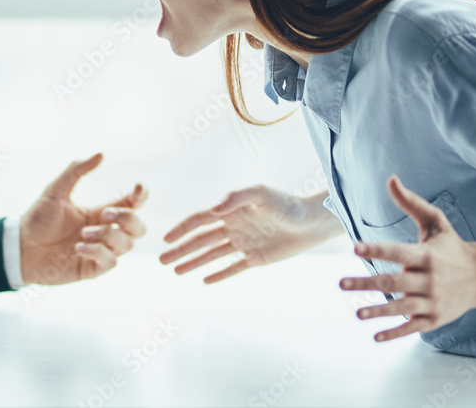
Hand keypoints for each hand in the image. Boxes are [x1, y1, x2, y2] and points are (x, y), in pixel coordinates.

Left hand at [19, 153, 147, 284]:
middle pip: (138, 227)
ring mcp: (101, 251)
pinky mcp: (93, 268)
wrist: (21, 247)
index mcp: (100, 212)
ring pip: (127, 244)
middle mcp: (105, 232)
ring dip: (108, 235)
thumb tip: (101, 154)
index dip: (141, 196)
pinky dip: (98, 252)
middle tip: (105, 214)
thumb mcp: (56, 190)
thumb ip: (76, 171)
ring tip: (83, 233)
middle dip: (128, 219)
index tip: (138, 188)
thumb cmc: (38, 219)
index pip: (131, 204)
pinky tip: (78, 247)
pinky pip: (111, 262)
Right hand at [160, 185, 341, 282]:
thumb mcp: (262, 194)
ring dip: (193, 263)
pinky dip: (219, 274)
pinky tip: (204, 280)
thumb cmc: (288, 204)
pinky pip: (233, 267)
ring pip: (212, 255)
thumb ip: (237, 198)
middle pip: (200, 240)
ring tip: (176, 271)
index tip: (166, 239)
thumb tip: (213, 209)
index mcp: (230, 210)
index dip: (181, 229)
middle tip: (162, 261)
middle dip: (181, 250)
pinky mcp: (256, 258)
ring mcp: (243, 243)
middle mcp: (233, 227)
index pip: (199, 220)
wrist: (313, 222)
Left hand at [340, 175, 475, 341]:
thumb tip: (390, 178)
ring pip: (402, 308)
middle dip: (367, 283)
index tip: (355, 248)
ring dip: (378, 311)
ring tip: (356, 312)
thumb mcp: (435, 223)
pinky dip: (395, 333)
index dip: (377, 250)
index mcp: (426, 256)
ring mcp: (432, 301)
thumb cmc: (451, 246)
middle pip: (394, 282)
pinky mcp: (434, 319)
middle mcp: (429, 280)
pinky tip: (375, 336)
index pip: (398, 252)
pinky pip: (413, 327)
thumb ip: (410, 203)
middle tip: (340, 283)